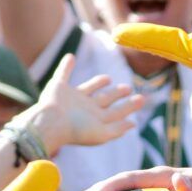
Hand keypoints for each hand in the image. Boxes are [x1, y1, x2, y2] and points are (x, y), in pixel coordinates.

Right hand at [24, 52, 145, 152]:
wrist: (51, 123)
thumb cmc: (76, 130)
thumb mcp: (102, 134)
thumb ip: (117, 129)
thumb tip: (133, 124)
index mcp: (96, 119)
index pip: (116, 112)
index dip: (128, 107)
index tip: (140, 99)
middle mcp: (85, 108)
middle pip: (105, 99)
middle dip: (117, 94)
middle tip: (128, 88)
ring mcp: (72, 98)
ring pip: (89, 88)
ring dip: (98, 83)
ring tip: (108, 78)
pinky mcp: (58, 87)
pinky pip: (63, 73)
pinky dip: (66, 65)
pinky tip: (70, 57)